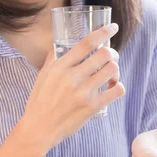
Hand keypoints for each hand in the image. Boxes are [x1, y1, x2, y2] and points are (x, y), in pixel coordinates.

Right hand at [20, 24, 124, 151]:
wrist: (38, 129)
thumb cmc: (39, 102)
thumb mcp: (42, 77)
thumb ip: (52, 60)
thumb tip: (58, 47)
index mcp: (60, 67)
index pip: (86, 43)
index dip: (103, 32)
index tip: (113, 27)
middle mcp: (73, 77)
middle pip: (104, 54)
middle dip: (112, 53)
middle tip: (111, 58)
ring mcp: (84, 92)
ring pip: (112, 70)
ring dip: (115, 70)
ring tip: (111, 75)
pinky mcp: (92, 107)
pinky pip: (116, 91)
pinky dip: (118, 86)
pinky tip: (113, 88)